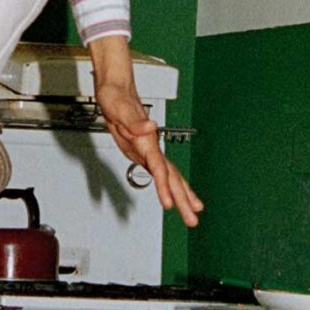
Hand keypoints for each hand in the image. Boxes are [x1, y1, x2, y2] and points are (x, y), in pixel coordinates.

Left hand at [87, 35, 201, 227]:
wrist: (116, 89)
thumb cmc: (116, 97)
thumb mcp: (119, 108)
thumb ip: (134, 120)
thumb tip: (150, 127)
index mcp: (147, 140)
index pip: (159, 168)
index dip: (164, 186)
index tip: (168, 204)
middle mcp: (152, 147)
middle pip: (172, 177)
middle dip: (183, 199)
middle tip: (193, 220)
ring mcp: (150, 150)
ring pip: (171, 176)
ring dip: (183, 194)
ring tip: (194, 212)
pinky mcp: (145, 152)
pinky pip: (163, 173)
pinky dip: (171, 185)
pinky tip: (174, 195)